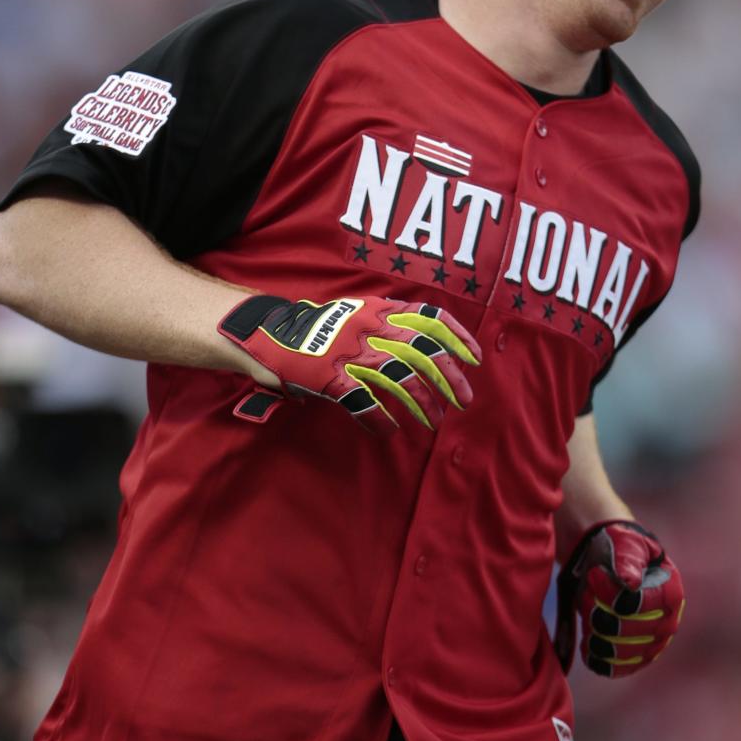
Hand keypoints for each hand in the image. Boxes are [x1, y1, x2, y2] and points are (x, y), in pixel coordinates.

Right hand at [218, 292, 480, 435]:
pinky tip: (390, 431)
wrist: (267, 331)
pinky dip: (380, 420)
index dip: (456, 337)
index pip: (429, 318)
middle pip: (423, 353)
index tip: (474, 358)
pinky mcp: (329, 378)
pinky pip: (364, 402)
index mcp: (378, 310)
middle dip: (449, 378)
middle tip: (463, 400)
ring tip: (432, 422)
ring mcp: (349, 353)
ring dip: (422, 403)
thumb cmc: (316, 327)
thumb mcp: (354, 313)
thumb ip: (384, 326)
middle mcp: (368, 328)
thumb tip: (420, 352)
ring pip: (400, 380)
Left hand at [553, 520, 684, 677]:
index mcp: (670, 594)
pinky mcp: (635, 658)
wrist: (608, 560)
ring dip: (593, 632)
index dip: (608, 594)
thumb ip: (627, 560)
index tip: (595, 574)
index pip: (633, 606)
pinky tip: (588, 642)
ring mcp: (652, 644)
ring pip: (615, 652)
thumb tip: (630, 583)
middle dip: (596, 611)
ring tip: (590, 609)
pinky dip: (597, 658)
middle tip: (589, 592)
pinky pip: (616, 669)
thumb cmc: (618, 548)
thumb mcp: (624, 544)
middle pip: (621, 632)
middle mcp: (667, 623)